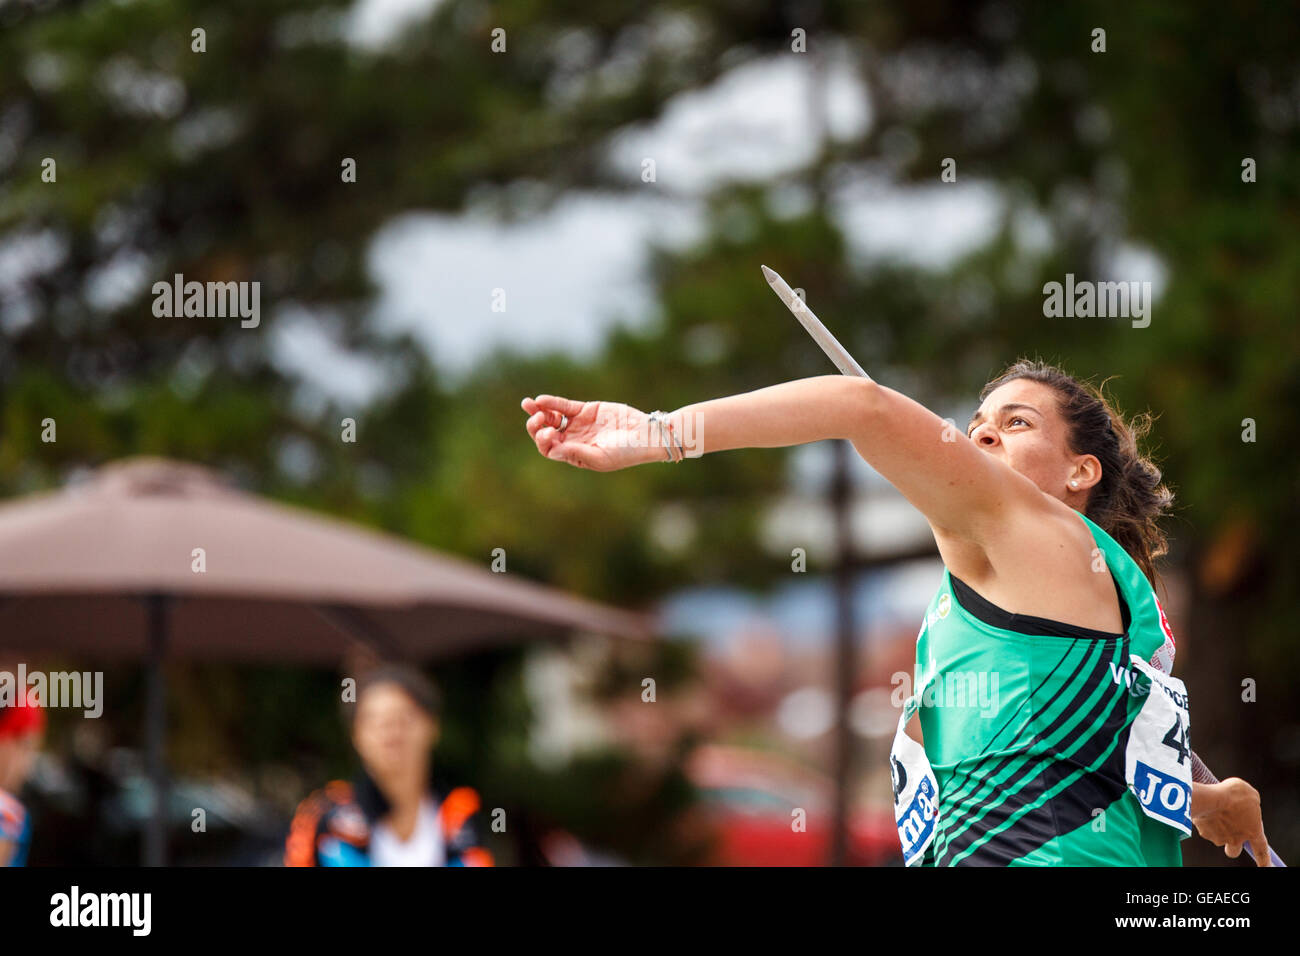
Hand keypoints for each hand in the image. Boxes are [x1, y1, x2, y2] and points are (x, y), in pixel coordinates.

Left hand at [521, 395, 663, 471]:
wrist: (645, 434)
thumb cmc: (626, 452)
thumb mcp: (600, 457)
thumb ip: (576, 453)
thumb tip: (552, 451)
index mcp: (573, 455)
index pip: (549, 449)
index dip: (543, 441)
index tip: (548, 433)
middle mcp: (572, 440)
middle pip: (545, 433)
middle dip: (536, 426)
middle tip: (536, 420)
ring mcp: (577, 424)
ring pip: (551, 417)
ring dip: (538, 412)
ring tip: (528, 404)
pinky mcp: (585, 410)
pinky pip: (563, 406)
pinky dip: (552, 402)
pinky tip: (541, 400)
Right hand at [1191, 777, 1272, 865]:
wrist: (1209, 797)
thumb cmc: (1232, 795)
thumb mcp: (1250, 794)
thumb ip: (1252, 803)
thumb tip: (1249, 805)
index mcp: (1252, 831)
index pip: (1261, 851)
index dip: (1264, 861)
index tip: (1265, 867)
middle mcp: (1236, 839)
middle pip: (1234, 851)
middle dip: (1231, 845)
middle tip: (1228, 834)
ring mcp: (1219, 837)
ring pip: (1217, 837)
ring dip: (1216, 827)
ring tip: (1213, 811)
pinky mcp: (1204, 832)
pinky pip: (1205, 827)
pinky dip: (1205, 820)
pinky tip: (1205, 809)